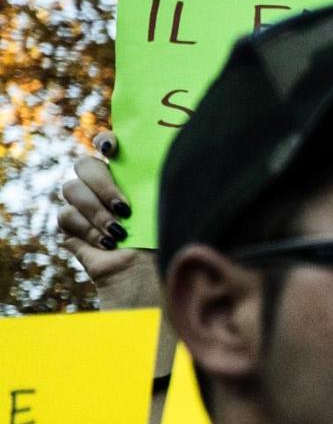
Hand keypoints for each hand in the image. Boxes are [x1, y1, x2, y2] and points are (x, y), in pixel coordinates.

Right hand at [52, 135, 161, 308]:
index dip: (106, 141)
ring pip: (70, 189)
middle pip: (83, 165)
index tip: (112, 150)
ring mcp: (87, 209)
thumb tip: (174, 144)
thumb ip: (169, 177)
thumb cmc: (172, 244)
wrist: (155, 282)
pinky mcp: (73, 231)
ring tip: (120, 233)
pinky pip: (65, 217)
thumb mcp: (176, 207)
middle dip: (101, 183)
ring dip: (95, 210)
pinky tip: (107, 244)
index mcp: (131, 177)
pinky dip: (86, 230)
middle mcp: (106, 189)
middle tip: (125, 208)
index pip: (108, 145)